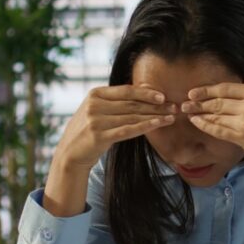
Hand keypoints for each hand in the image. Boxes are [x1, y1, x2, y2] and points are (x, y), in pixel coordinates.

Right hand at [44, 85, 175, 216]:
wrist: (70, 153)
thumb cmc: (88, 131)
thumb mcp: (97, 110)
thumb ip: (115, 101)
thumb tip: (144, 91)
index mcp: (95, 94)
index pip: (126, 91)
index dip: (146, 93)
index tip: (163, 96)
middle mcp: (95, 105)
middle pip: (132, 104)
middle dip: (156, 106)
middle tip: (174, 107)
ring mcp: (96, 121)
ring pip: (133, 117)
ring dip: (155, 117)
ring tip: (171, 117)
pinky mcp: (99, 136)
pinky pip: (128, 130)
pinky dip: (145, 126)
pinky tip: (158, 125)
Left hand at [181, 83, 243, 157]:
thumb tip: (227, 93)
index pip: (225, 88)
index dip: (207, 90)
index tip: (194, 92)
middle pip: (218, 102)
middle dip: (199, 102)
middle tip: (184, 103)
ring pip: (216, 116)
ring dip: (200, 113)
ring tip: (188, 112)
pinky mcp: (242, 136)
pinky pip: (219, 130)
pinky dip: (206, 126)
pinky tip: (197, 122)